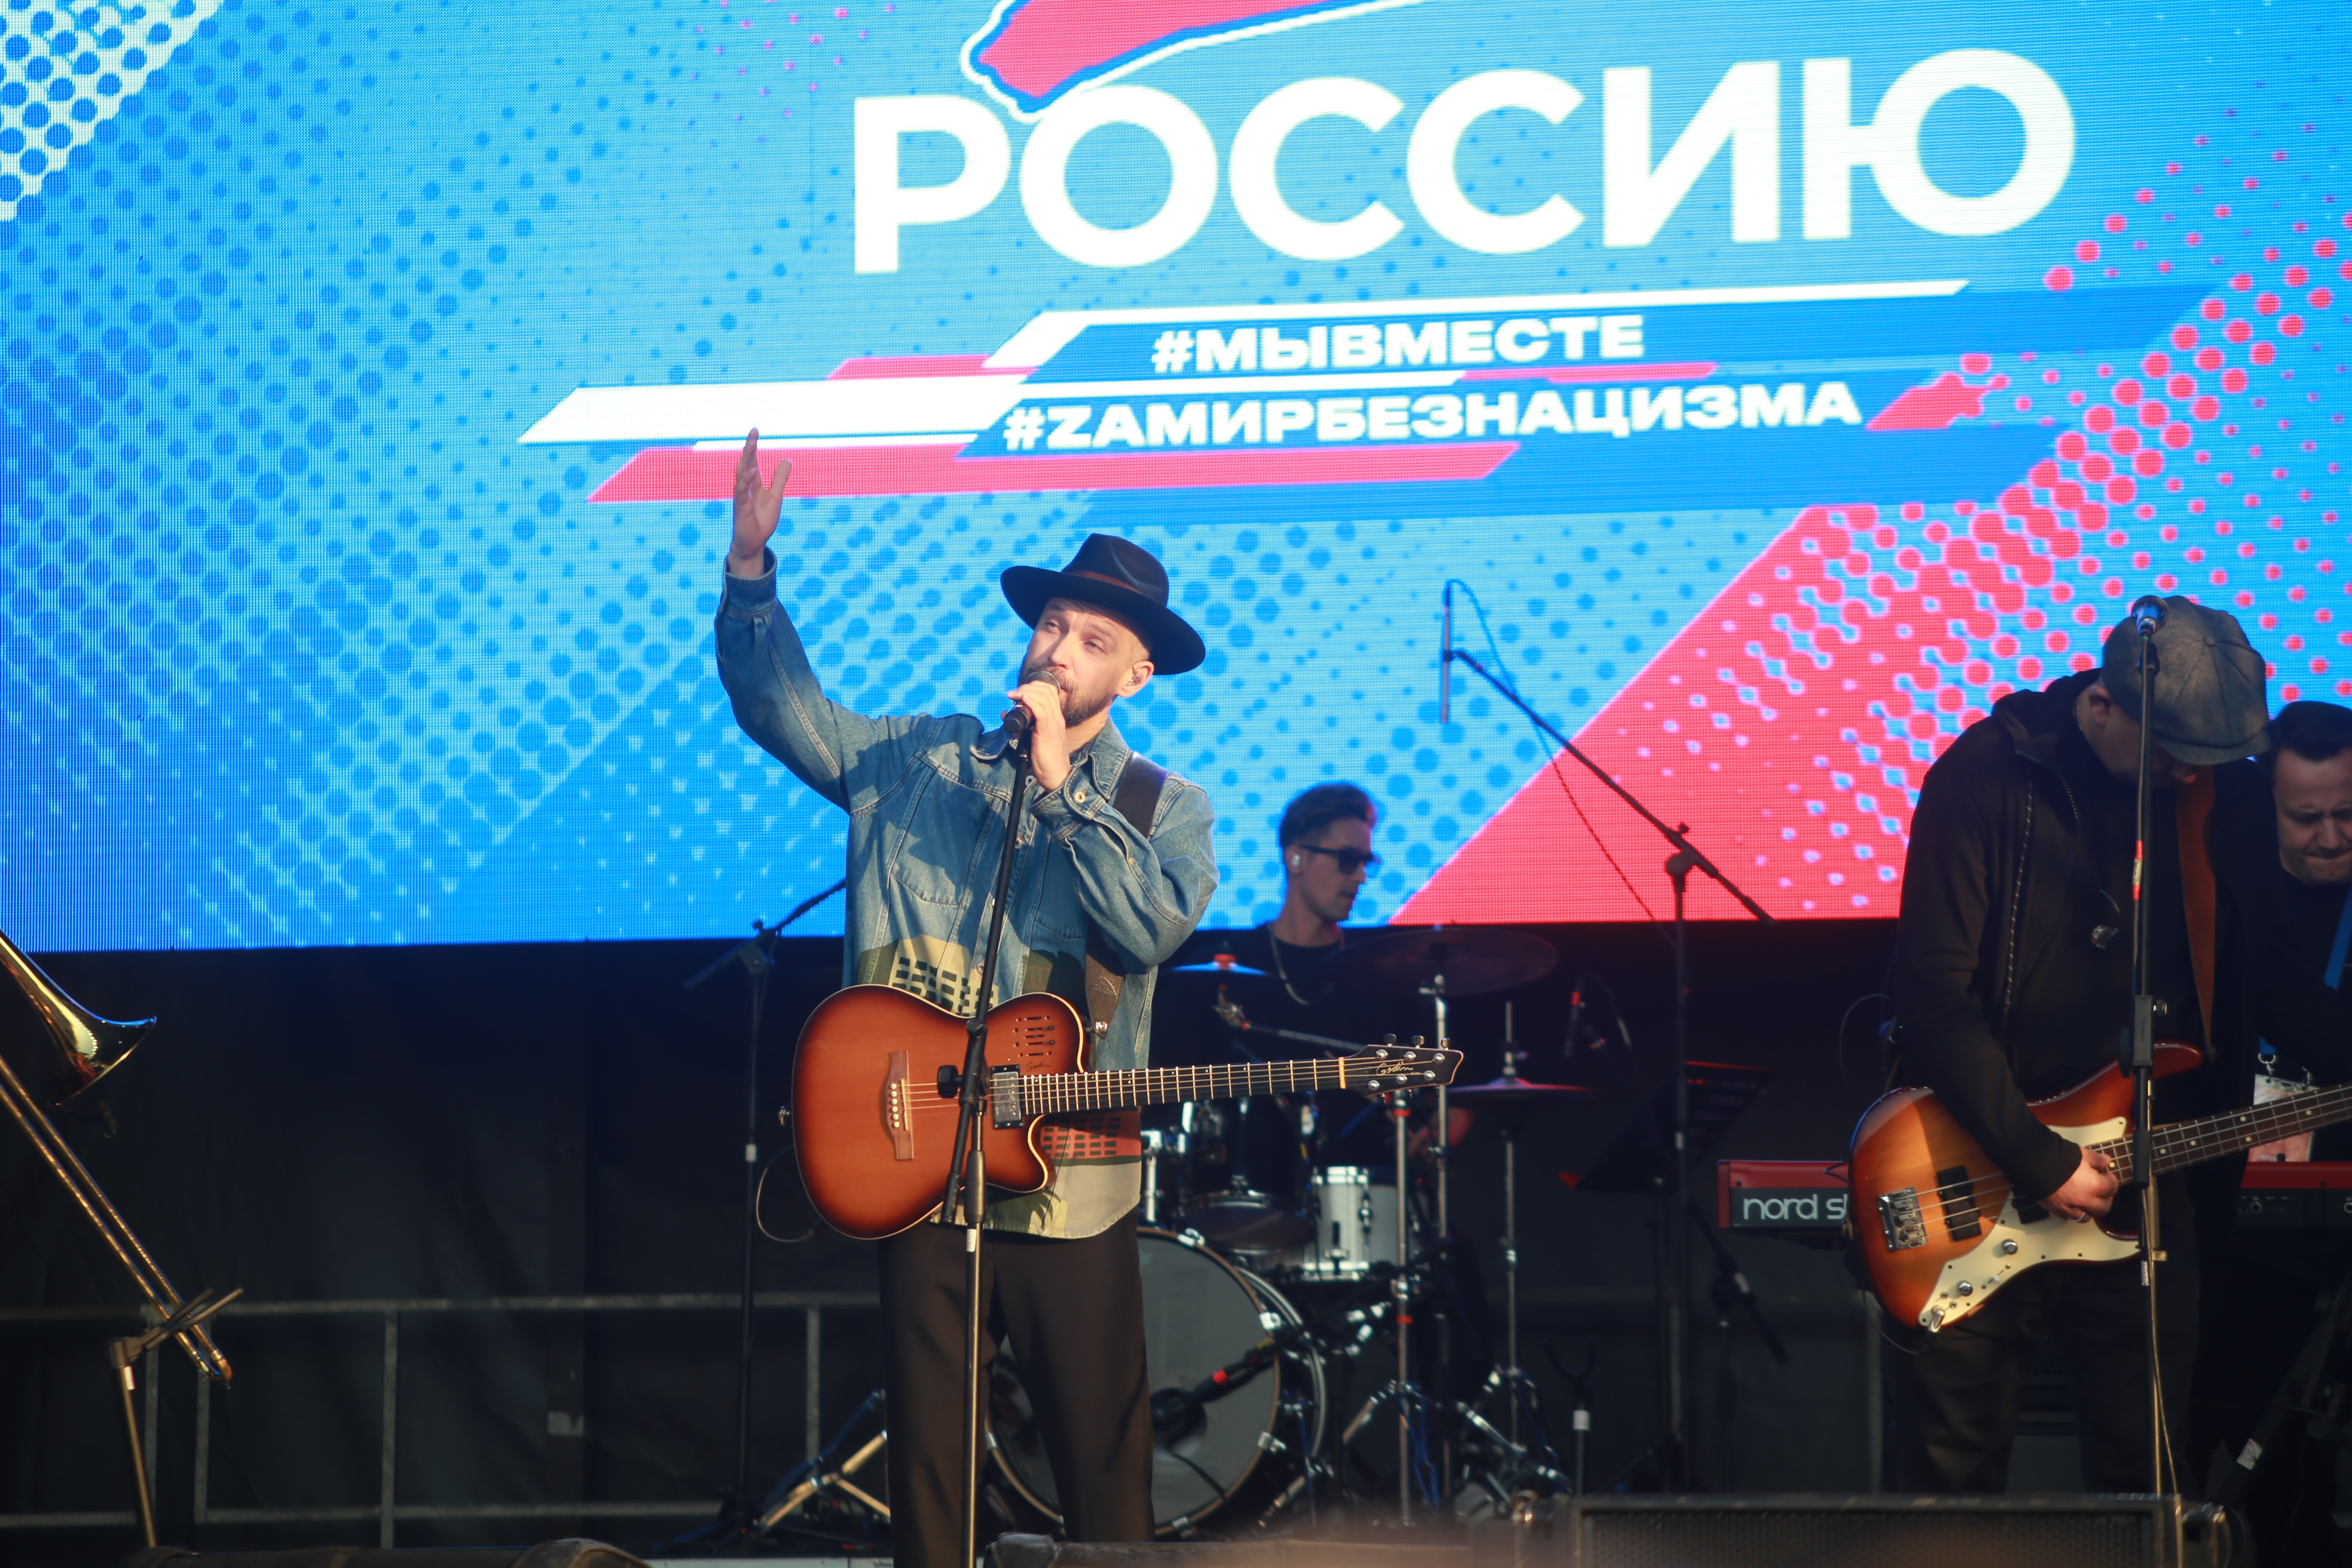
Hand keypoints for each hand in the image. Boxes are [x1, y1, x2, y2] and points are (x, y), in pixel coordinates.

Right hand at [727, 429, 790, 576]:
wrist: (753, 543)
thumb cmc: (761, 520)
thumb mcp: (776, 496)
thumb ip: (779, 478)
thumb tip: (787, 460)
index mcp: (753, 483)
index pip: (752, 460)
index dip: (753, 446)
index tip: (755, 431)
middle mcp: (745, 487)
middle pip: (746, 463)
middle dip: (749, 447)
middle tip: (753, 431)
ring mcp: (742, 496)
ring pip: (742, 473)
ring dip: (747, 458)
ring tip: (752, 444)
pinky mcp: (741, 508)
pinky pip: (742, 491)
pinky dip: (746, 480)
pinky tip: (753, 470)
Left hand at [1007, 678, 1070, 789]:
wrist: (1056, 775)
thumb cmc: (1044, 759)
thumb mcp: (1030, 738)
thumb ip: (1019, 726)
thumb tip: (1005, 713)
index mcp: (1055, 717)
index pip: (1049, 691)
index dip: (1033, 686)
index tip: (1018, 692)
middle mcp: (1056, 717)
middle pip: (1046, 690)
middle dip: (1027, 686)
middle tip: (1013, 694)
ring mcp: (1054, 724)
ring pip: (1043, 697)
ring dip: (1026, 692)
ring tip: (1013, 696)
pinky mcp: (1048, 732)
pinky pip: (1041, 711)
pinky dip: (1031, 702)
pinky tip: (1022, 699)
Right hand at [2042, 1146, 2117, 1220]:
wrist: (2033, 1163)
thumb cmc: (2056, 1158)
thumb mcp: (2080, 1153)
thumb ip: (2095, 1159)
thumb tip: (2105, 1160)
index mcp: (2094, 1185)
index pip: (2112, 1188)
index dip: (2112, 1181)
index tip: (2108, 1177)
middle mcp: (2084, 1199)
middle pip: (2103, 1207)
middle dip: (2105, 1199)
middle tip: (2102, 1192)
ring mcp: (2070, 1207)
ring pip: (2087, 1217)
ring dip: (2089, 1210)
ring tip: (2087, 1201)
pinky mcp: (2056, 1209)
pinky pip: (2069, 1217)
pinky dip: (2073, 1212)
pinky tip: (2071, 1204)